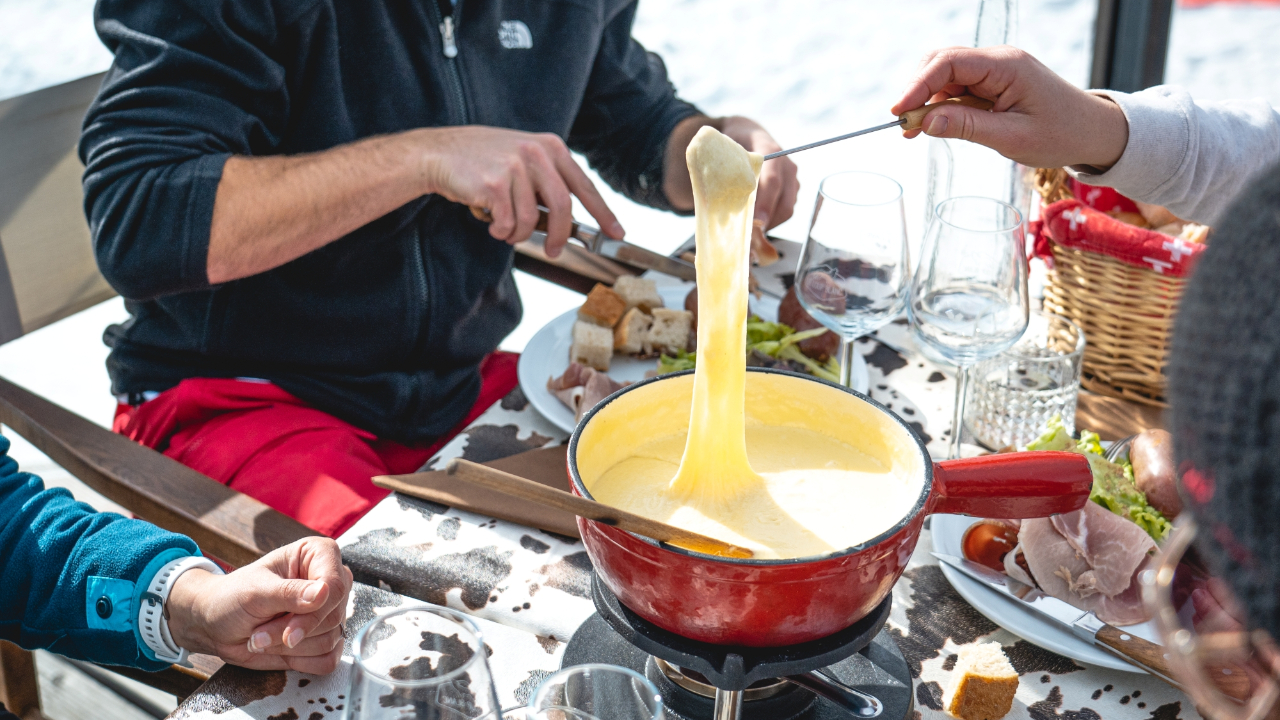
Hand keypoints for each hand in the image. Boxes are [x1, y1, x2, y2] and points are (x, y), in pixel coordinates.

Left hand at [166, 537, 352, 673]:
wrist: (216, 624)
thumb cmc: (232, 597)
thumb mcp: (255, 592)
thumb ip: (290, 592)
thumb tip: (324, 592)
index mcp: (317, 555)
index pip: (335, 585)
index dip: (315, 612)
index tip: (288, 632)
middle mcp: (329, 581)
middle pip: (334, 615)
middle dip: (293, 631)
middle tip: (259, 634)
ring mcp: (328, 611)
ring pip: (330, 639)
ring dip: (291, 648)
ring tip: (261, 638)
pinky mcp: (324, 637)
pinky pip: (329, 658)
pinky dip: (302, 661)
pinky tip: (281, 650)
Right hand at [416, 126, 623, 256]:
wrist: (439, 153)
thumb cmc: (482, 161)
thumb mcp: (523, 158)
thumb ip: (547, 180)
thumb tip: (570, 220)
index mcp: (550, 147)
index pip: (584, 186)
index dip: (603, 213)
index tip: (617, 232)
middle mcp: (536, 153)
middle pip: (564, 208)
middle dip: (561, 236)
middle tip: (556, 252)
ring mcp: (516, 167)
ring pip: (531, 220)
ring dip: (519, 234)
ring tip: (504, 228)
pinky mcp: (495, 183)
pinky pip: (509, 223)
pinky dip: (501, 231)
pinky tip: (490, 221)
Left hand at [718, 117, 799, 229]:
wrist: (749, 134)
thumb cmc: (733, 145)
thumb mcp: (725, 150)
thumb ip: (720, 169)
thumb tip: (707, 197)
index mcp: (770, 150)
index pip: (772, 180)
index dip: (765, 203)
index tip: (757, 221)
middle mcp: (786, 165)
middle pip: (784, 202)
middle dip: (767, 220)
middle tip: (749, 233)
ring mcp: (792, 178)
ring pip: (786, 209)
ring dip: (769, 223)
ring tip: (750, 228)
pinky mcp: (792, 189)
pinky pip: (785, 211)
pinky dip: (772, 220)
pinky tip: (756, 222)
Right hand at [890, 45, 1128, 169]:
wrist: (1092, 132)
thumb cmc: (1060, 134)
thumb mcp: (1012, 137)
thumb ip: (966, 127)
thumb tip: (924, 122)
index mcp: (1006, 66)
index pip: (949, 63)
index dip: (918, 85)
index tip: (899, 112)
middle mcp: (998, 60)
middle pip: (941, 62)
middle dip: (917, 91)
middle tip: (904, 125)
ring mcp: (995, 70)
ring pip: (946, 76)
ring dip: (927, 101)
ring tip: (915, 132)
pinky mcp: (993, 83)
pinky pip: (958, 88)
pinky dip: (941, 106)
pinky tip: (934, 126)